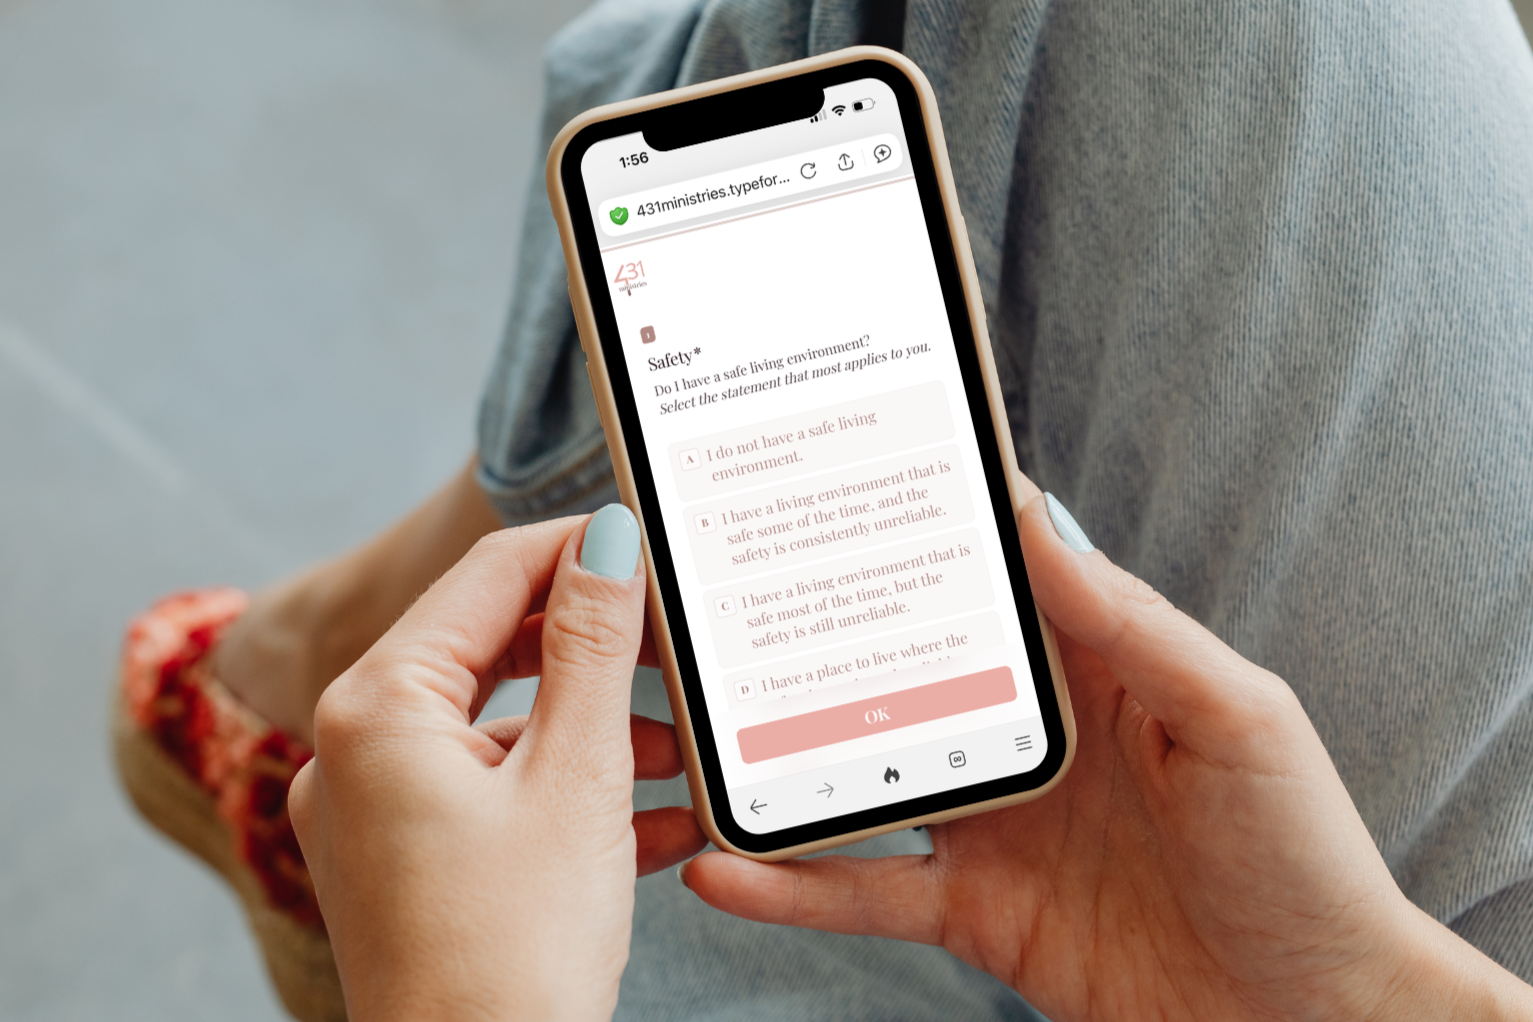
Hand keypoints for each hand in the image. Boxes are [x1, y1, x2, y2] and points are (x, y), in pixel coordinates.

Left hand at [289, 508, 706, 1021]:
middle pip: (491, 649)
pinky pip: (494, 794)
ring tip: (675, 754)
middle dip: (594, 652)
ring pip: (502, 728)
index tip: (646, 538)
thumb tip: (607, 540)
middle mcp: (357, 749)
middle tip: (672, 645)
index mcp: (378, 709)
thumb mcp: (575, 774)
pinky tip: (649, 819)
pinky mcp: (408, 862)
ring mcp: (377, 810)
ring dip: (594, 731)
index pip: (486, 577)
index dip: (573, 547)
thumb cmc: (515, 949)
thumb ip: (593, 645)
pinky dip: (568, 792)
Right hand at [683, 492, 1532, 1020]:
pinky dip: (791, 886)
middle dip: (810, 634)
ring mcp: (992, 823)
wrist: (1316, 1019)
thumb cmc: (1303, 856)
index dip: (916, 526)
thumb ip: (1130, 621)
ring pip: (857, 774)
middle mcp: (1025, 733)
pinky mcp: (973, 910)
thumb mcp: (1232, 715)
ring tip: (688, 732)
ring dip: (774, 758)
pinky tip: (729, 867)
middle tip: (716, 600)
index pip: (985, 577)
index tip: (833, 478)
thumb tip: (1037, 518)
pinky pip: (865, 892)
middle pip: (897, 669)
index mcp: (1091, 666)